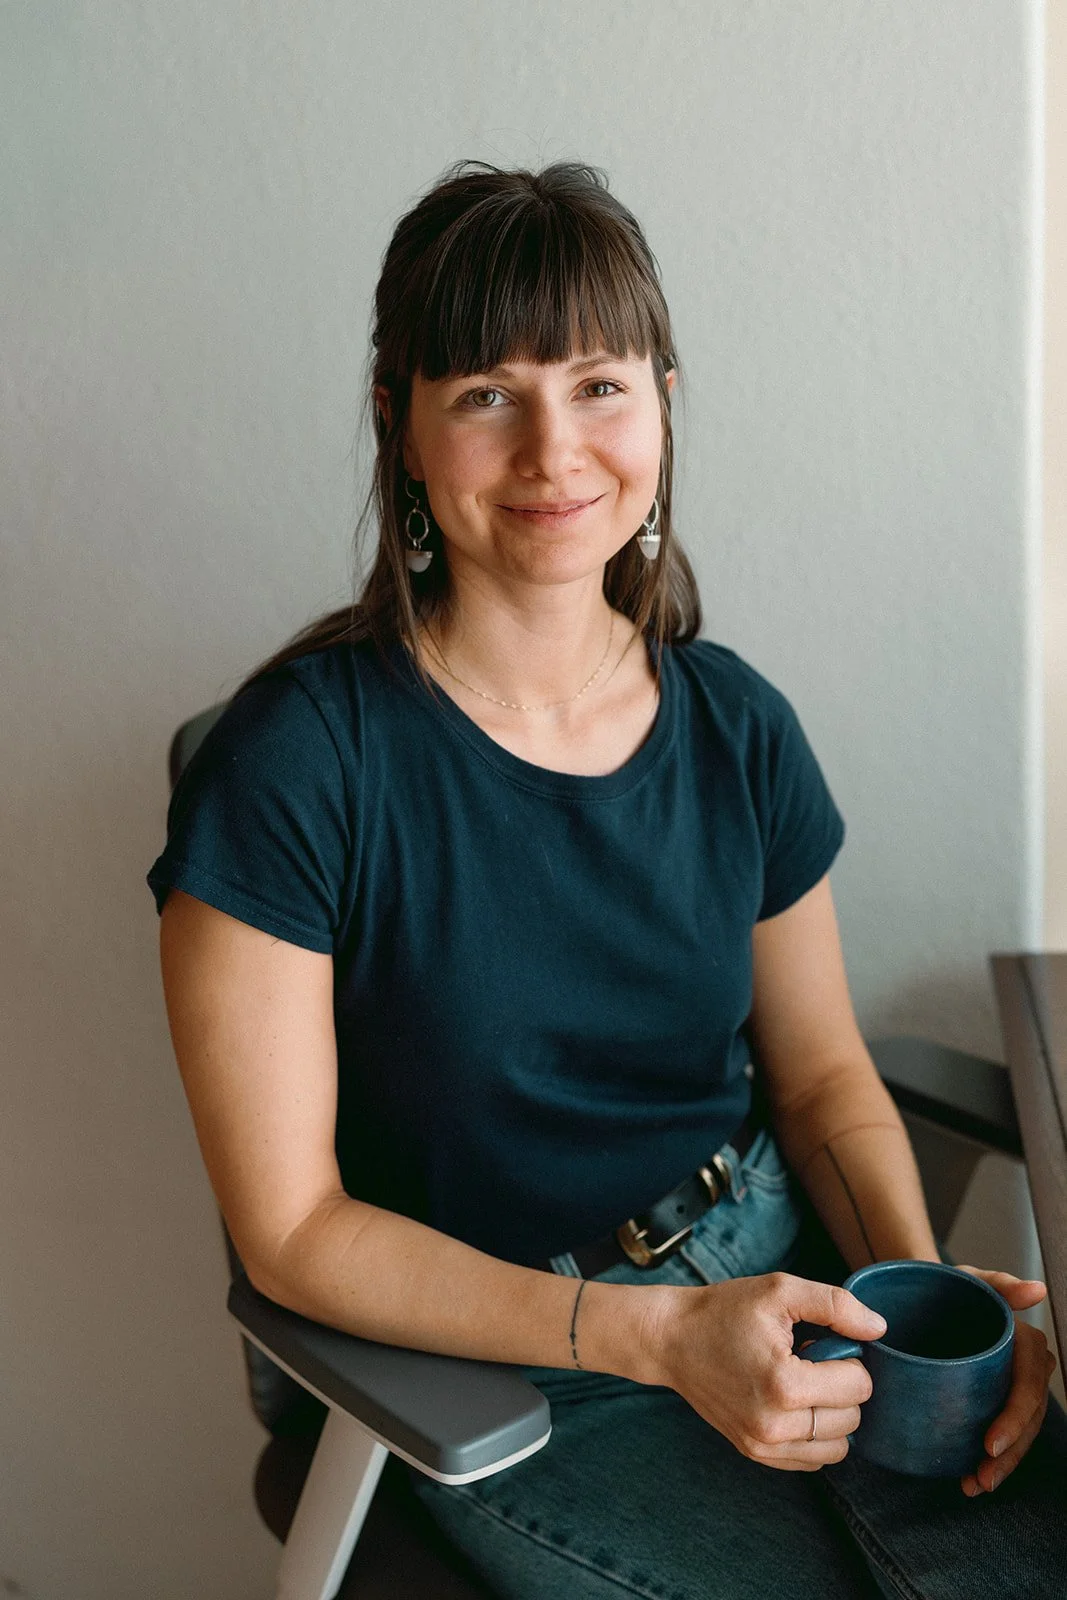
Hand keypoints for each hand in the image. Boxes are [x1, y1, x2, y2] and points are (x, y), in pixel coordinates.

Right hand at [645, 1271, 886, 1470]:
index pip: (859, 1385)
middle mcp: (775, 1425)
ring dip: (833, 1414)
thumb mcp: (780, 1290)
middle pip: (853, 1418)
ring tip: (803, 1383)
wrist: (671, 1338)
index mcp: (784, 1384)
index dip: (849, 1356)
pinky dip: (815, 1434)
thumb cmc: (725, 1310)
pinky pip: (813, 1459)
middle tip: (810, 1359)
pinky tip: (793, 1403)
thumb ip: (836, 1306)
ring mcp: (763, 1445)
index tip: (819, 1341)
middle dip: (842, 1385)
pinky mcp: (755, 1453)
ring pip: (839, 1447)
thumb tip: (879, 1329)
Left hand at [954, 1265, 1056, 1496]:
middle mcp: (1027, 1369)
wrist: (925, 1295)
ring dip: (1002, 1465)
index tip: (990, 1445)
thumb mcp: (972, 1280)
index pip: (1029, 1387)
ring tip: (976, 1484)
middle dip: (1010, 1454)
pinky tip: (970, 1477)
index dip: (1015, 1420)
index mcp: (1026, 1343)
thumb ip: (1002, 1284)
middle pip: (1027, 1419)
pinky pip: (1002, 1433)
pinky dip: (991, 1458)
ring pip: (1019, 1433)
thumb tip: (1038, 1291)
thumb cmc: (952, 1286)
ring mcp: (1012, 1387)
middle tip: (982, 1477)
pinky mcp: (995, 1400)